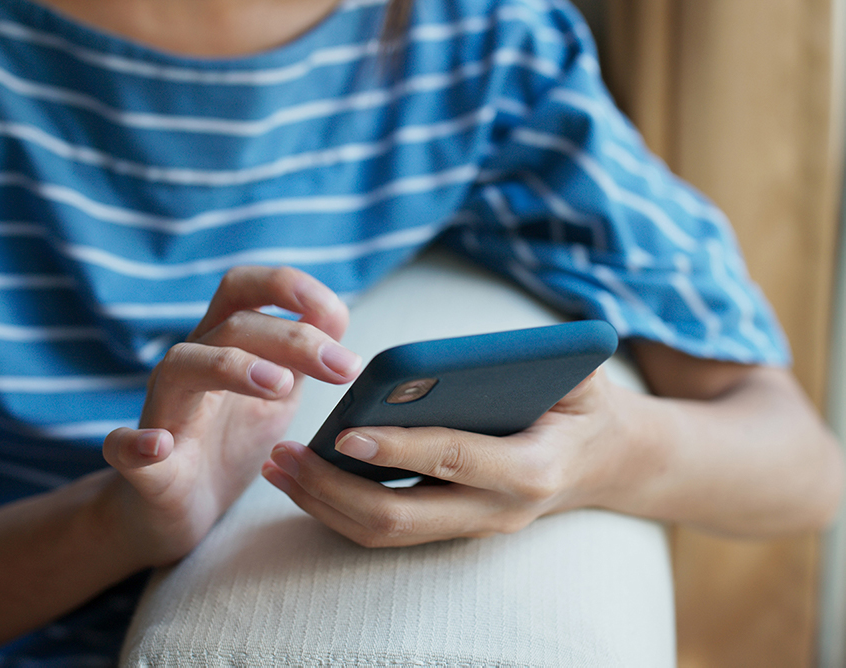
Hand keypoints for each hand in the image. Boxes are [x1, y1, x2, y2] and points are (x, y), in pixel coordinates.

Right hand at [100, 266, 361, 566]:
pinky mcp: (141, 468)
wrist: (180, 510)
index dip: (287, 287)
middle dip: (292, 337)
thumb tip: (338, 316)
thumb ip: (302, 356)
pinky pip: (121, 448)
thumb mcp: (278, 394)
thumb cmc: (230, 443)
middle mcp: (188, 367)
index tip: (336, 316)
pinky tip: (158, 446)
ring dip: (230, 367)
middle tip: (344, 367)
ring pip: (181, 366)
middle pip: (231, 325)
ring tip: (281, 386)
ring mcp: (162, 413)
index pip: (243, 289)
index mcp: (222, 347)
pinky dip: (134, 444)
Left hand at [261, 369, 631, 546]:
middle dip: (334, 490)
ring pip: (384, 533)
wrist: (603, 461)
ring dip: (324, 504)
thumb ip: (540, 357)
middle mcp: (497, 511)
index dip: (400, 449)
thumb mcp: (580, 373)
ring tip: (278, 465)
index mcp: (532, 468)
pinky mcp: (450, 528)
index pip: (455, 460)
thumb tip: (469, 349)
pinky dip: (338, 508)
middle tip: (285, 455)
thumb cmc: (583, 405)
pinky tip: (303, 477)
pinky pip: (386, 530)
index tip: (346, 433)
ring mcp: (471, 528)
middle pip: (402, 517)